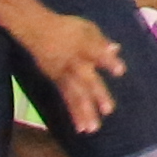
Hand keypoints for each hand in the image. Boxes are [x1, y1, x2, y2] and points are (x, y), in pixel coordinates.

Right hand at [26, 6, 124, 130]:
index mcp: (82, 46)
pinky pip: (67, 100)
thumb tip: (116, 49)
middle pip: (85, 80)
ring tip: (92, 128)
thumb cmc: (66, 27)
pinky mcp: (56, 81)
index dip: (107, 62)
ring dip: (83, 112)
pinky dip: (74, 113)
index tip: (120, 71)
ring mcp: (63, 74)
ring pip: (74, 95)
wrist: (36, 30)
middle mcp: (72, 63)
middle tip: (108, 110)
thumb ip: (101, 41)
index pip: (97, 53)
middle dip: (96, 95)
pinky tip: (81, 127)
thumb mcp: (86, 28)